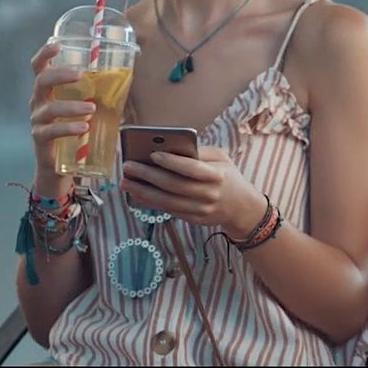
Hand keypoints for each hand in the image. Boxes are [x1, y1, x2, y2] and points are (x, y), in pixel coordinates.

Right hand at [28, 41, 95, 193]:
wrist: (57, 167)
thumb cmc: (73, 132)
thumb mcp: (81, 109)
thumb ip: (94, 94)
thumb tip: (124, 76)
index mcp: (47, 92)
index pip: (39, 68)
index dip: (44, 54)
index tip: (55, 43)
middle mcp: (38, 103)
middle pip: (41, 81)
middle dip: (60, 75)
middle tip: (80, 74)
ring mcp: (37, 122)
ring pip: (50, 108)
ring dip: (72, 106)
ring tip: (92, 108)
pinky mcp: (41, 140)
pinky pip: (52, 131)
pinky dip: (69, 128)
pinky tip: (84, 128)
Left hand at [120, 145, 264, 236]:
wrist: (241, 208)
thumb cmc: (227, 176)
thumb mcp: (221, 158)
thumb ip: (199, 153)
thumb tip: (169, 147)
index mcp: (217, 175)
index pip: (191, 169)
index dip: (172, 162)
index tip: (152, 154)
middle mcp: (208, 194)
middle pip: (174, 185)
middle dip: (148, 175)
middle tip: (128, 166)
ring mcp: (200, 210)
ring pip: (167, 201)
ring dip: (142, 191)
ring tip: (125, 182)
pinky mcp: (193, 219)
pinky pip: (168, 210)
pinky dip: (150, 202)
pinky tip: (136, 193)